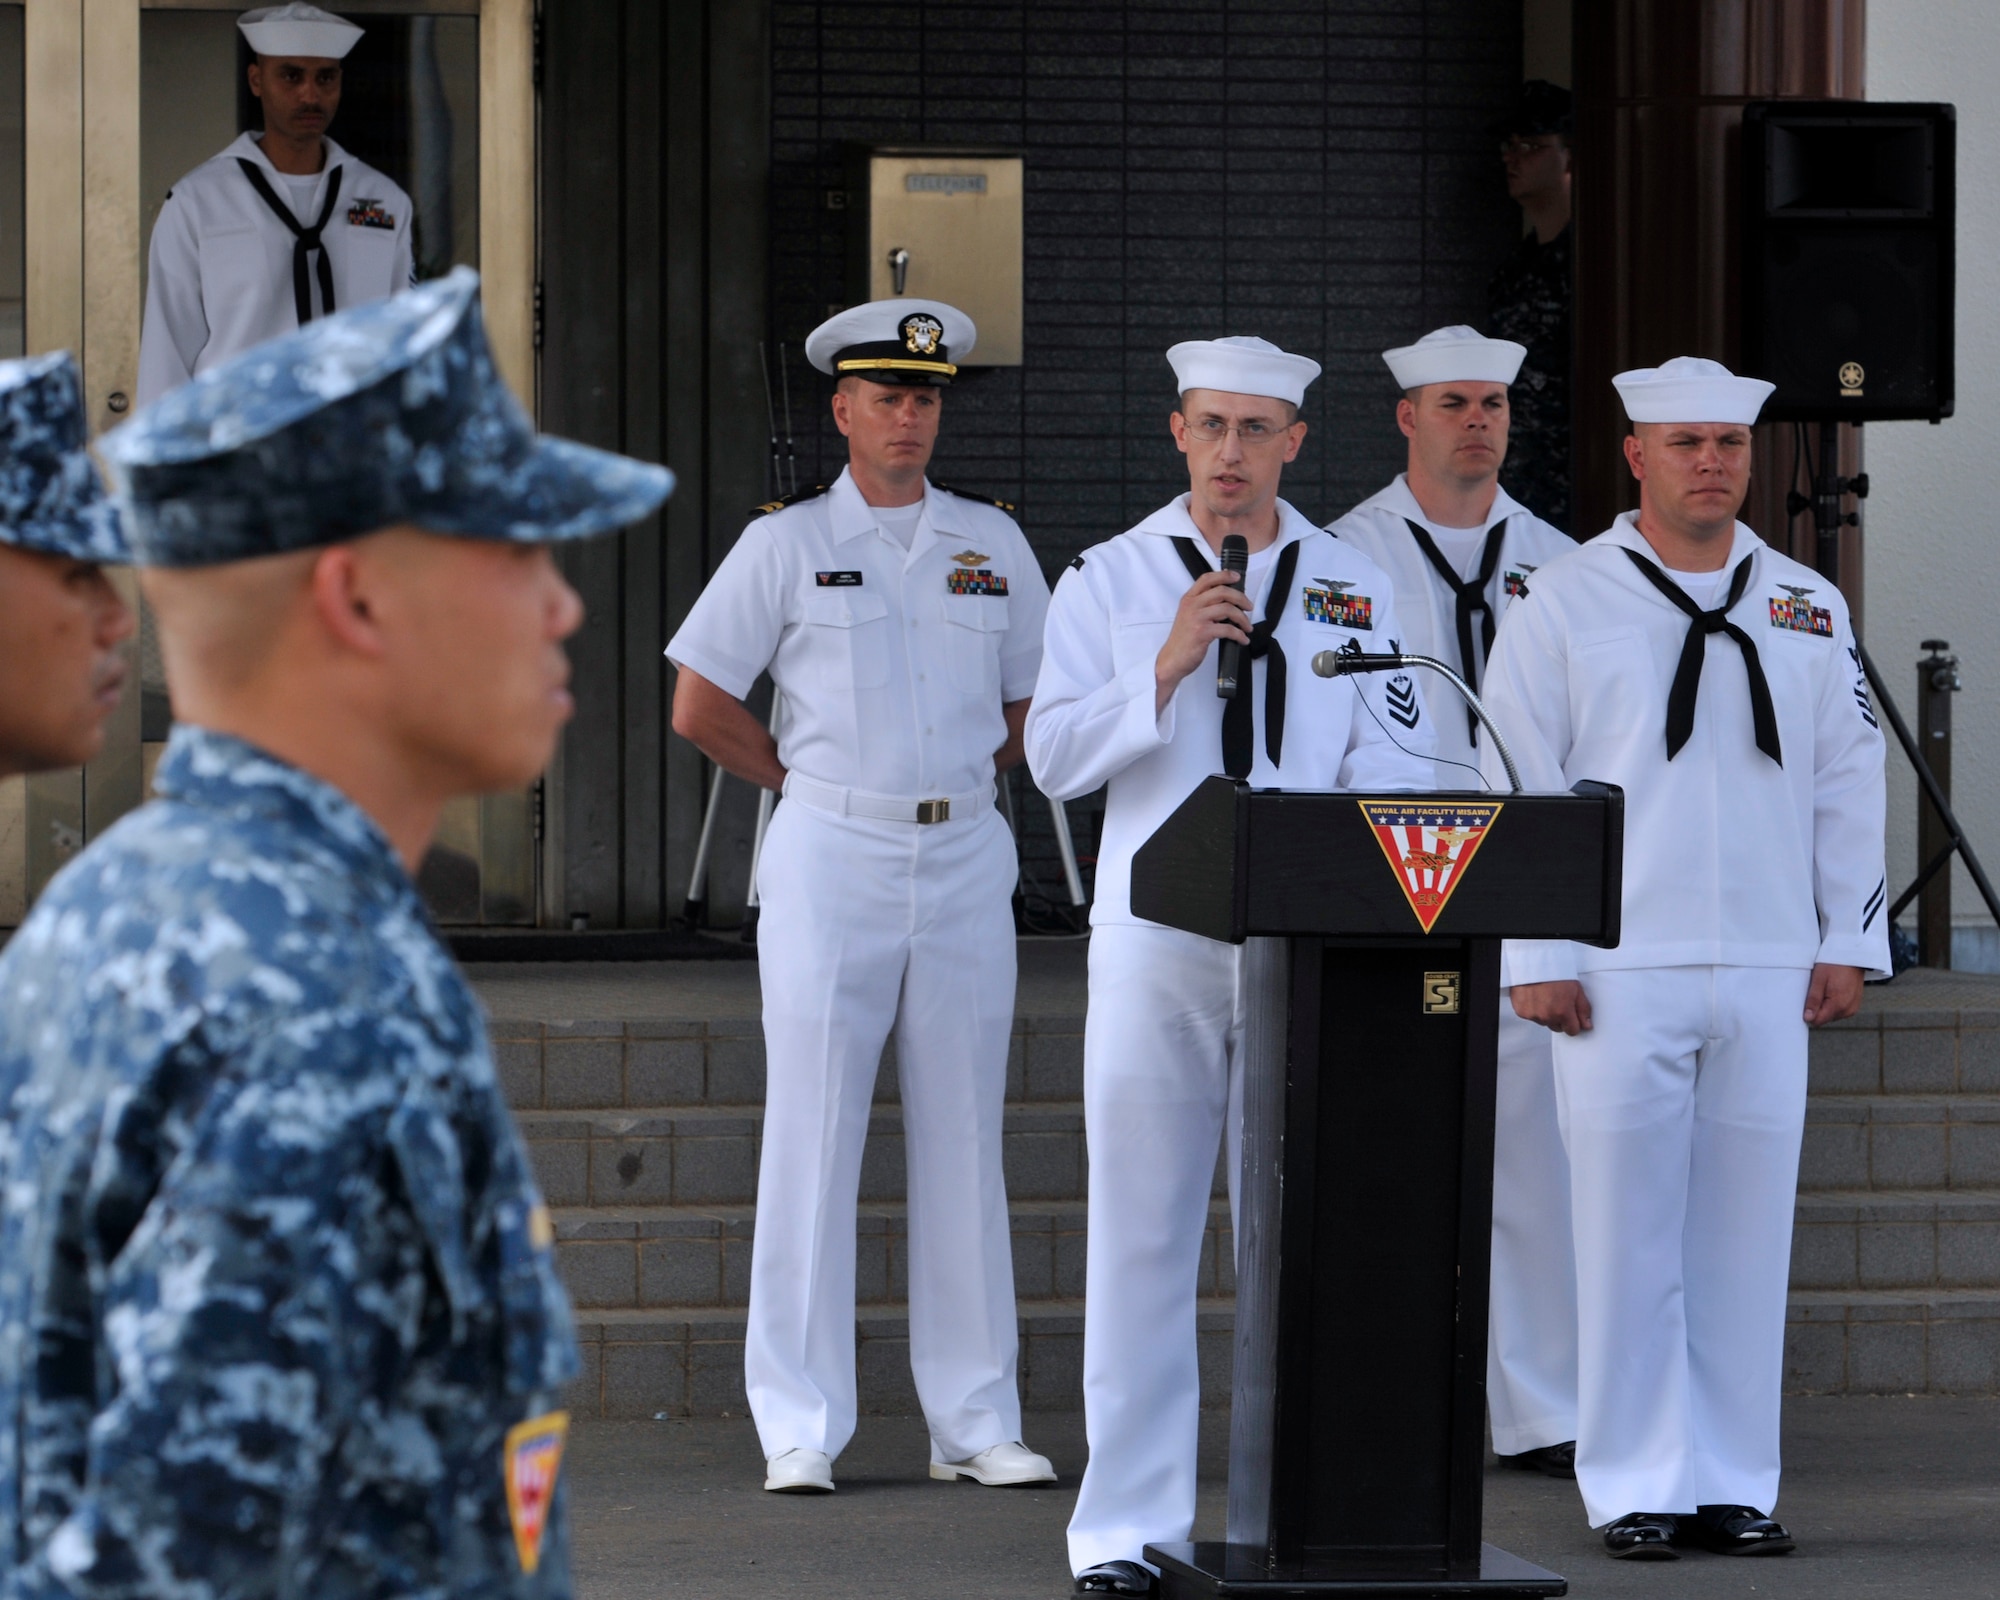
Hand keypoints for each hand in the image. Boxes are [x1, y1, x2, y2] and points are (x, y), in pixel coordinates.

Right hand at [1155, 569, 1251, 714]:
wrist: (1172, 659)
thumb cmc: (1182, 640)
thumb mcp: (1188, 616)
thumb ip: (1203, 605)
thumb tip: (1228, 602)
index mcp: (1189, 599)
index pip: (1207, 579)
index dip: (1224, 575)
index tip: (1237, 577)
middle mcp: (1192, 605)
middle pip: (1222, 591)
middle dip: (1241, 598)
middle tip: (1249, 606)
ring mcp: (1197, 618)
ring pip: (1228, 609)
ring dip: (1243, 618)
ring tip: (1247, 626)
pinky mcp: (1202, 632)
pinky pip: (1228, 629)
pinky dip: (1239, 635)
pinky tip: (1242, 639)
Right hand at [1510, 979, 1592, 1035]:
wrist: (1533, 962)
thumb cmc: (1554, 971)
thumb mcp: (1576, 988)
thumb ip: (1583, 1010)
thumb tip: (1586, 1025)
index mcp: (1562, 1012)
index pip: (1572, 1031)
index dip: (1573, 1023)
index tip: (1572, 1015)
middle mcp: (1547, 1016)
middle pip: (1557, 1027)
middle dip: (1559, 1018)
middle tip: (1558, 1001)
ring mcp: (1533, 1014)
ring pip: (1543, 1022)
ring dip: (1546, 1014)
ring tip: (1545, 996)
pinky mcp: (1521, 1011)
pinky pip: (1531, 1016)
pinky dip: (1533, 1009)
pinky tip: (1535, 996)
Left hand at [1804, 962, 1863, 1025]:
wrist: (1852, 956)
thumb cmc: (1834, 964)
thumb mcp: (1818, 980)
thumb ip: (1813, 1000)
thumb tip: (1808, 1018)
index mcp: (1838, 1005)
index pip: (1818, 1021)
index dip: (1809, 1013)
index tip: (1806, 1000)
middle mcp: (1848, 1010)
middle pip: (1824, 1018)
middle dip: (1817, 1007)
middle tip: (1817, 990)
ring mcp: (1853, 1008)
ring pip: (1831, 1014)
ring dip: (1825, 1005)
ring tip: (1825, 988)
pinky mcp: (1855, 1004)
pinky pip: (1839, 1009)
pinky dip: (1833, 1002)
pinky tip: (1832, 990)